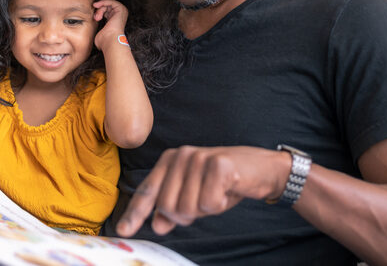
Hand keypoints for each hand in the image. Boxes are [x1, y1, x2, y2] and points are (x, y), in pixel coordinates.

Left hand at [93, 0, 128, 50]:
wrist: (110, 40)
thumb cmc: (105, 39)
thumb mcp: (100, 31)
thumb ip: (99, 26)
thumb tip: (93, 24)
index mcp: (116, 21)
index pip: (107, 12)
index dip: (100, 12)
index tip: (94, 16)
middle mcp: (120, 17)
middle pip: (107, 7)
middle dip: (99, 11)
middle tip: (96, 18)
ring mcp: (121, 12)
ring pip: (108, 4)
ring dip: (100, 9)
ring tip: (97, 17)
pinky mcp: (121, 9)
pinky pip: (111, 1)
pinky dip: (103, 2)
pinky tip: (97, 6)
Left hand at [116, 145, 290, 236]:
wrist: (262, 169)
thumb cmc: (225, 182)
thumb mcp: (196, 196)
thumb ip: (174, 209)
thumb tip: (157, 224)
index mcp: (170, 160)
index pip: (148, 191)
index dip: (136, 213)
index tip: (124, 230)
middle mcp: (181, 155)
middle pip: (167, 206)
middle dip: (186, 215)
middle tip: (205, 201)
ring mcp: (198, 158)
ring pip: (187, 207)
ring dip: (205, 210)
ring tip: (218, 193)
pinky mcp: (218, 164)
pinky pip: (208, 203)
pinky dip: (220, 204)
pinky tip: (228, 190)